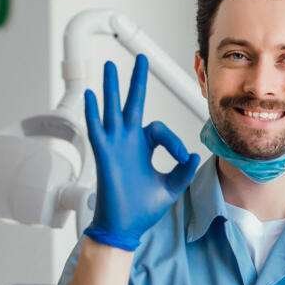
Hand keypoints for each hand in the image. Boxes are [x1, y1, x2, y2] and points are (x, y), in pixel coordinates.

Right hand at [83, 54, 199, 250]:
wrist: (125, 226)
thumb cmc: (143, 208)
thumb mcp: (171, 187)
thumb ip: (182, 170)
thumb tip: (194, 155)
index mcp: (144, 148)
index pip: (159, 129)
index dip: (173, 141)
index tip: (182, 158)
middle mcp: (129, 142)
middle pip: (132, 104)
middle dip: (137, 81)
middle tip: (142, 58)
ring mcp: (115, 146)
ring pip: (112, 109)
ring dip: (111, 87)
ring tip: (110, 65)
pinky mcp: (105, 155)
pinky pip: (97, 129)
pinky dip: (94, 112)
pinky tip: (91, 95)